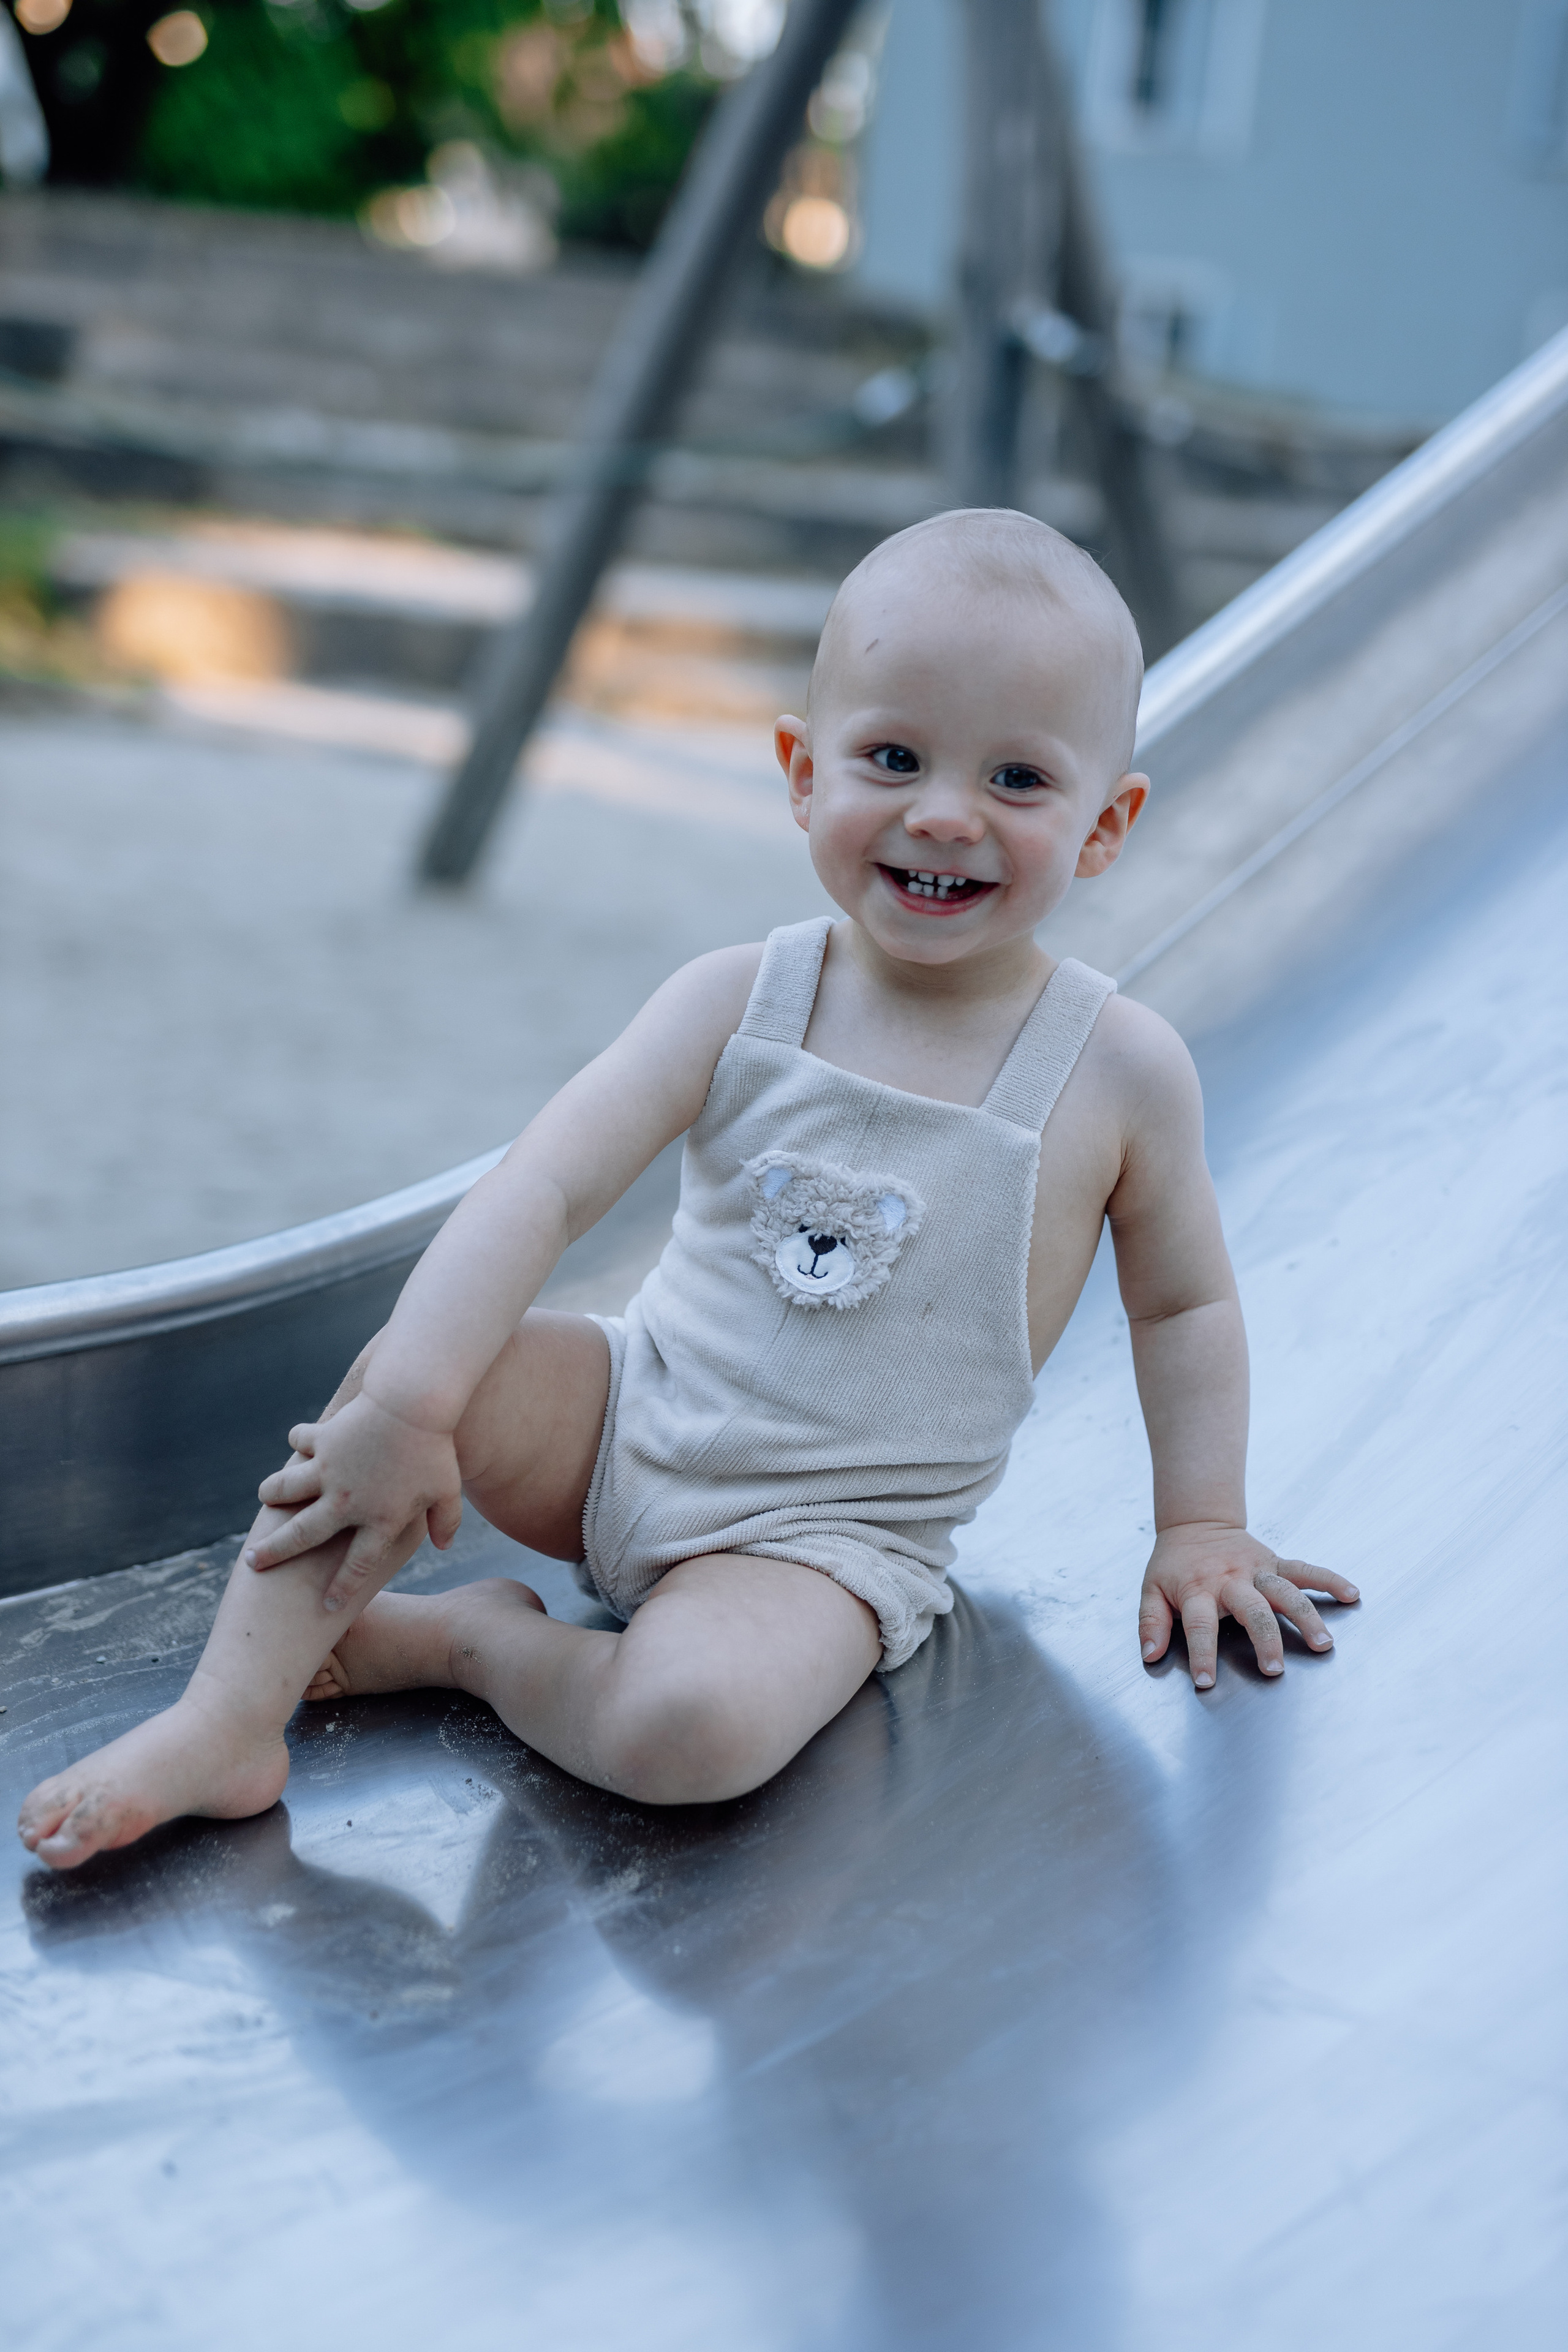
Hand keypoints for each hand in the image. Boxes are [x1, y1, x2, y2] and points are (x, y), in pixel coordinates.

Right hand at [246, 1391, 462, 1611]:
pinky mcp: (322, 1440)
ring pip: (287, 1489)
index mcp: (379, 1520)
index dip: (342, 1589)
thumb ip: (446, 1523)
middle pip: (302, 1537)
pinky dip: (297, 1441)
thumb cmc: (435, 1449)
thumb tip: (444, 1547)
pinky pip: (300, 1442)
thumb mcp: (448, 1492)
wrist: (413, 1403)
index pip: (357, 1567)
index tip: (327, 1606)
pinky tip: (296, 1443)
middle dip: (275, 1553)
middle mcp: (347, 1503)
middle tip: (254, 1563)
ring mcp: (329, 1471)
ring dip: (272, 1493)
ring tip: (264, 1498)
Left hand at [1138, 1522, 1358, 1689]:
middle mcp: (1232, 1579)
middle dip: (1264, 1639)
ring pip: (1286, 1592)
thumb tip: (1150, 1655)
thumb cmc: (1174, 1564)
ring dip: (1306, 1617)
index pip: (1199, 1625)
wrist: (1195, 1524)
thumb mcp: (1152, 1590)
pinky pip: (1306, 1570)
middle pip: (1252, 1609)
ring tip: (1322, 1644)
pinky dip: (1330, 1580)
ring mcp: (1258, 1570)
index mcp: (1198, 1589)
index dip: (1202, 1654)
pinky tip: (1351, 1594)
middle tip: (1274, 1668)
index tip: (1205, 1681)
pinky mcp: (1276, 1562)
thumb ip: (1151, 1623)